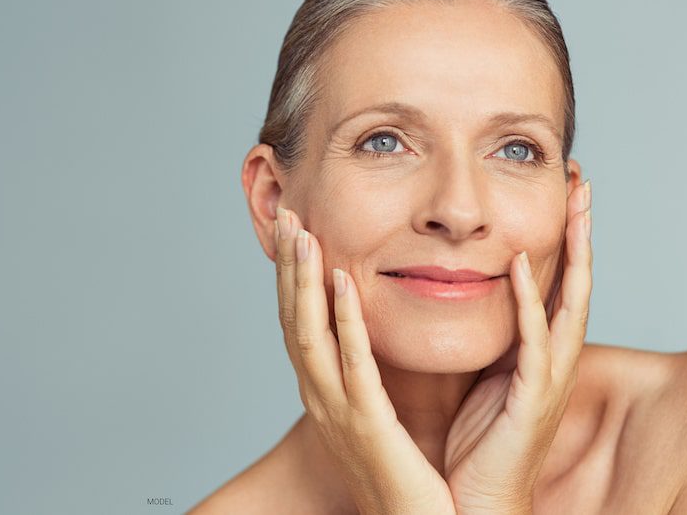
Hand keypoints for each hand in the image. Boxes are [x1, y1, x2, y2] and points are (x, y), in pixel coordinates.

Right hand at [274, 206, 456, 514]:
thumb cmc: (399, 470)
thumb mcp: (371, 412)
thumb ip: (363, 371)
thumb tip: (364, 333)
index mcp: (322, 391)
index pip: (298, 323)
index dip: (291, 278)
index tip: (294, 233)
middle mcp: (319, 396)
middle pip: (293, 320)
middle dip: (288, 268)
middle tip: (287, 216)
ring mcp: (337, 410)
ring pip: (310, 334)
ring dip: (304, 282)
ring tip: (304, 235)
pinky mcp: (367, 423)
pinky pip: (353, 363)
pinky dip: (344, 320)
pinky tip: (342, 282)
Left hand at [443, 180, 592, 513]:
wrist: (477, 499)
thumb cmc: (480, 442)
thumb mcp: (486, 377)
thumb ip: (490, 339)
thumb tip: (471, 299)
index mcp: (539, 352)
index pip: (556, 283)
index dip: (563, 238)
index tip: (560, 193)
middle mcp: (553, 359)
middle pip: (576, 282)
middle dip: (580, 231)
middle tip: (580, 181)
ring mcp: (548, 377)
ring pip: (569, 303)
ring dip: (572, 253)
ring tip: (573, 204)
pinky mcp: (532, 397)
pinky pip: (533, 342)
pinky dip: (528, 303)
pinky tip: (517, 266)